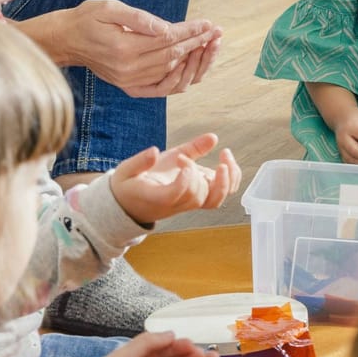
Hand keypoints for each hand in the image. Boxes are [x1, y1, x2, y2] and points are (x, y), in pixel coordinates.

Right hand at [62, 1, 221, 97]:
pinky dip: (178, 79)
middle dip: (196, 43)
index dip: (189, 31)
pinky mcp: (128, 87)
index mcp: (123, 47)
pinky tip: (191, 66)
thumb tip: (165, 27)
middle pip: (172, 56)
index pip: (167, 39)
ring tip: (209, 46)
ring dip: (192, 59)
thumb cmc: (87, 19)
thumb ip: (138, 18)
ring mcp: (128, 81)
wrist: (66, 40)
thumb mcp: (109, 8)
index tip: (207, 24)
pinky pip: (161, 88)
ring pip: (170, 72)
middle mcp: (128, 69)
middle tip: (215, 32)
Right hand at [110, 134, 241, 226]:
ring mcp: (189, 203)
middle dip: (197, 172)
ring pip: (214, 200)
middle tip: (183, 158)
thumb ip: (142, 160)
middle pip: (197, 195)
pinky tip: (227, 160)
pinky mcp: (198, 198)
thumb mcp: (128, 169)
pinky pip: (218, 196)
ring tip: (225, 155)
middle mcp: (175, 204)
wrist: (131, 206)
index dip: (184, 182)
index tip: (185, 164)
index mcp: (154, 197)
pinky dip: (230, 179)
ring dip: (225, 178)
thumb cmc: (128, 185)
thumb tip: (155, 150)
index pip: (174, 195)